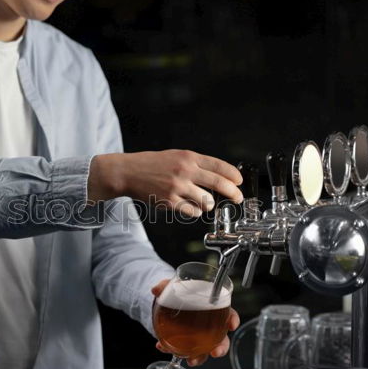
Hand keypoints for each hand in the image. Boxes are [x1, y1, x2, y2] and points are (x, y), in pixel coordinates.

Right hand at [87, 150, 242, 217]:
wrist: (128, 172)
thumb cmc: (152, 164)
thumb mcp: (176, 156)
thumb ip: (196, 164)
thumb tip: (219, 177)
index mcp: (188, 157)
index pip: (220, 166)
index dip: (233, 176)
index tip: (239, 182)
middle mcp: (185, 171)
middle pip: (219, 184)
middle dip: (233, 193)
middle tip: (237, 198)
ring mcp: (178, 187)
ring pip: (207, 201)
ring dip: (208, 204)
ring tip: (200, 201)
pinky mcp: (170, 202)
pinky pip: (193, 211)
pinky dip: (195, 211)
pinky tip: (189, 206)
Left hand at [151, 278, 239, 366]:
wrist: (164, 304)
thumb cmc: (177, 293)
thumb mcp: (172, 287)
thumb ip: (165, 286)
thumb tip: (155, 289)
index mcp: (212, 308)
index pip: (229, 313)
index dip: (232, 319)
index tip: (231, 325)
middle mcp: (209, 324)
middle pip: (222, 338)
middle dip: (221, 347)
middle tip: (215, 353)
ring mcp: (199, 336)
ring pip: (206, 350)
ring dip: (200, 358)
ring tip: (191, 360)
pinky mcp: (186, 343)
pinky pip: (184, 351)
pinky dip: (173, 351)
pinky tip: (162, 347)